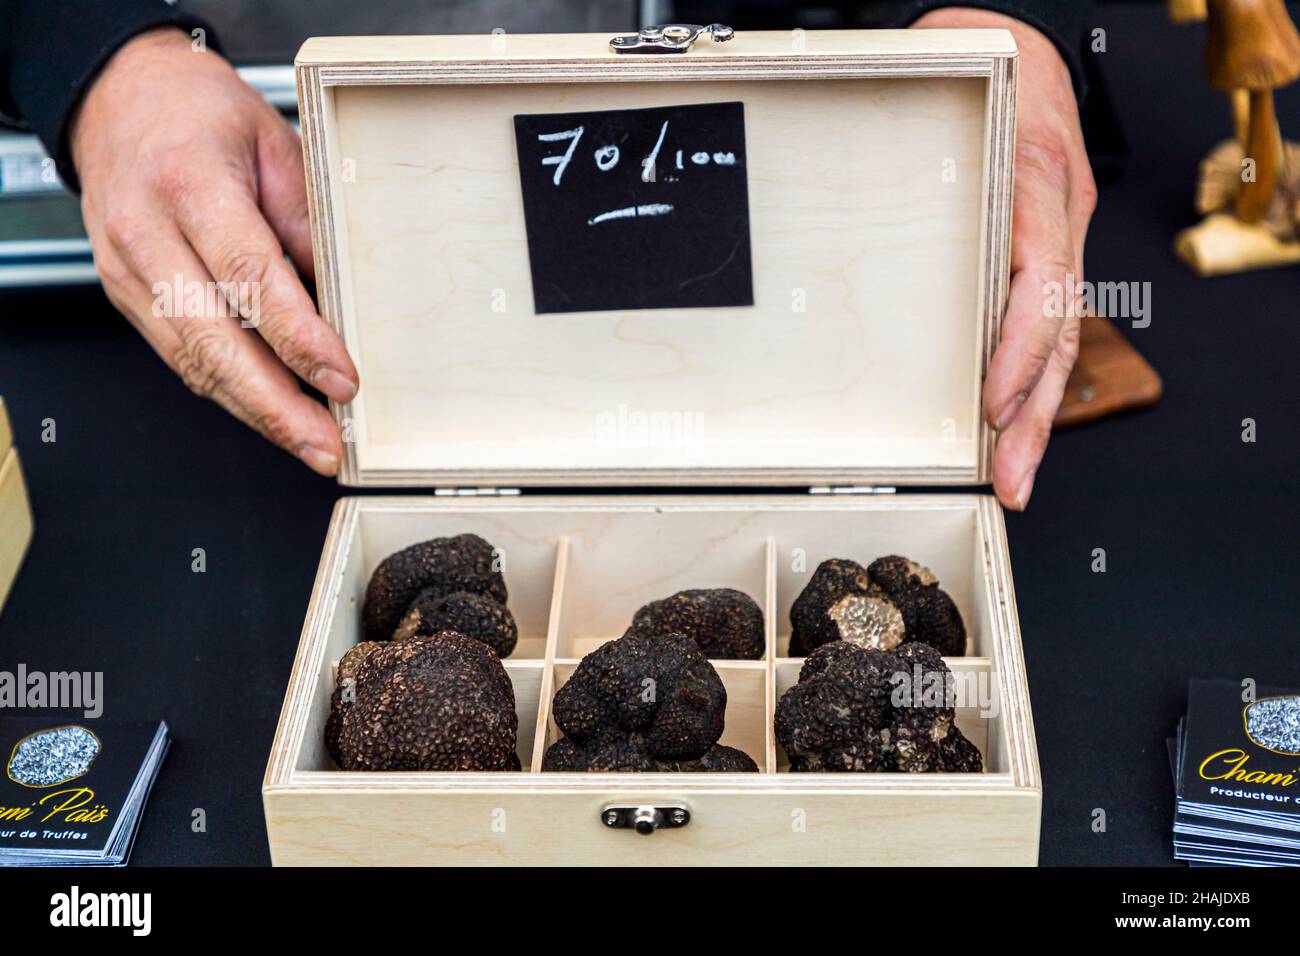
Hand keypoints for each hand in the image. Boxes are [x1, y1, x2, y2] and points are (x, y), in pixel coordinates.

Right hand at [71, 28, 356, 475]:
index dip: (298, 338)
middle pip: (214, 340)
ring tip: (309, 443)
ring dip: (255, 411)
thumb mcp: (274, 143)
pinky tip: (269, 412)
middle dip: (275, 405)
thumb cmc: (200, 113)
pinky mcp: (124, 294)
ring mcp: (127, 270)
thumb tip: (342, 300)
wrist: (117, 97)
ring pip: (193, 361)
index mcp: (189, 183)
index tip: (342, 379)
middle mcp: (146, 233)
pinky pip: (180, 356)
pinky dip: (229, 390)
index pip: (249, 276)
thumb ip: (306, 221)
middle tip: (325, 445)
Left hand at [913, 9, 1095, 508]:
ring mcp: (1055, 238)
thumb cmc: (977, 68)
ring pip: (1057, 340)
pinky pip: (1042, 326)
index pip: (1042, 282)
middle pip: (1056, 332)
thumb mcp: (955, 97)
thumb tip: (859, 238)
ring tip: (1015, 476)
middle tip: (1010, 478)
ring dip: (1036, 417)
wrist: (1012, 37)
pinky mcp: (1040, 253)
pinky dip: (1029, 381)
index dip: (1020, 350)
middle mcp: (1055, 218)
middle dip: (1034, 414)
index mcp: (1036, 182)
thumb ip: (925, 158)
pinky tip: (1013, 425)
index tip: (993, 404)